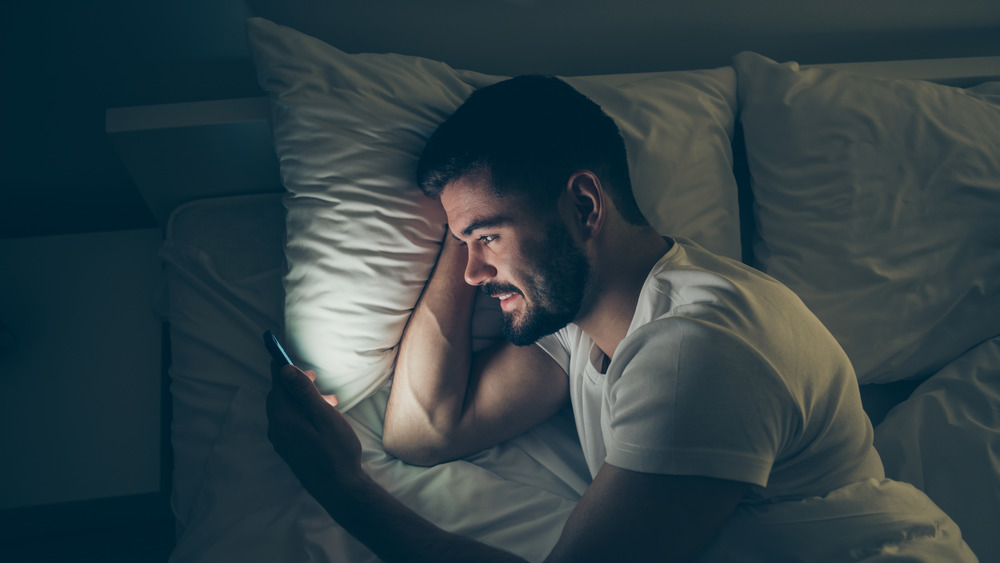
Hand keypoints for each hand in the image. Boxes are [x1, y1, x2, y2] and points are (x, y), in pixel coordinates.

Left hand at [266, 362, 363, 499]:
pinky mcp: (287, 448)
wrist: (338, 487)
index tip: (281, 350)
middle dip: (296, 384)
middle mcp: (276, 427)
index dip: (281, 366)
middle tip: (316, 379)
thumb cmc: (336, 451)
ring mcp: (280, 440)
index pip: (277, 383)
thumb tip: (286, 370)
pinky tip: (319, 418)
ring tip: (328, 401)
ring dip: (302, 400)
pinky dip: (301, 413)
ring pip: (285, 409)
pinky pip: (288, 422)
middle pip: (279, 395)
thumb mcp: (325, 416)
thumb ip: (304, 393)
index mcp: (283, 417)